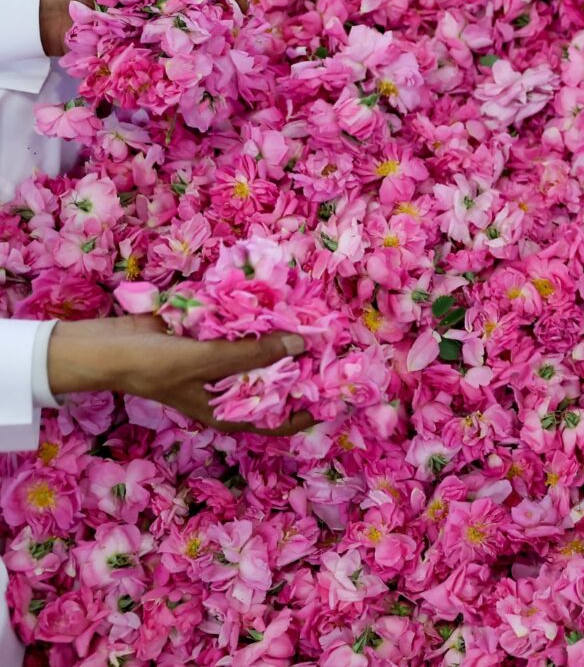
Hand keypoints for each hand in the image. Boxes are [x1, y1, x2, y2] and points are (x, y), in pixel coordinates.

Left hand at [38, 0, 249, 57]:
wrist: (52, 10)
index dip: (227, 1)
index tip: (243, 9)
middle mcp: (166, 18)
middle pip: (203, 25)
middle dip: (221, 32)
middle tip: (234, 37)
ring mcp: (156, 41)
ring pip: (189, 50)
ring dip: (203, 55)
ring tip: (216, 58)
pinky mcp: (143, 62)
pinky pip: (167, 69)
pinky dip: (179, 74)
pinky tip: (190, 74)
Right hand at [47, 315, 313, 435]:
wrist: (106, 346)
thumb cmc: (153, 366)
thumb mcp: (206, 362)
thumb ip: (252, 354)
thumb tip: (299, 345)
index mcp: (227, 410)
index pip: (278, 421)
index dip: (308, 412)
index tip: (336, 396)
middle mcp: (229, 389)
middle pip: (274, 382)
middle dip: (299, 366)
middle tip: (330, 346)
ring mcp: (220, 363)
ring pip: (261, 354)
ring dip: (280, 338)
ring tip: (312, 321)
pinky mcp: (211, 339)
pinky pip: (241, 331)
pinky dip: (257, 320)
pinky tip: (278, 302)